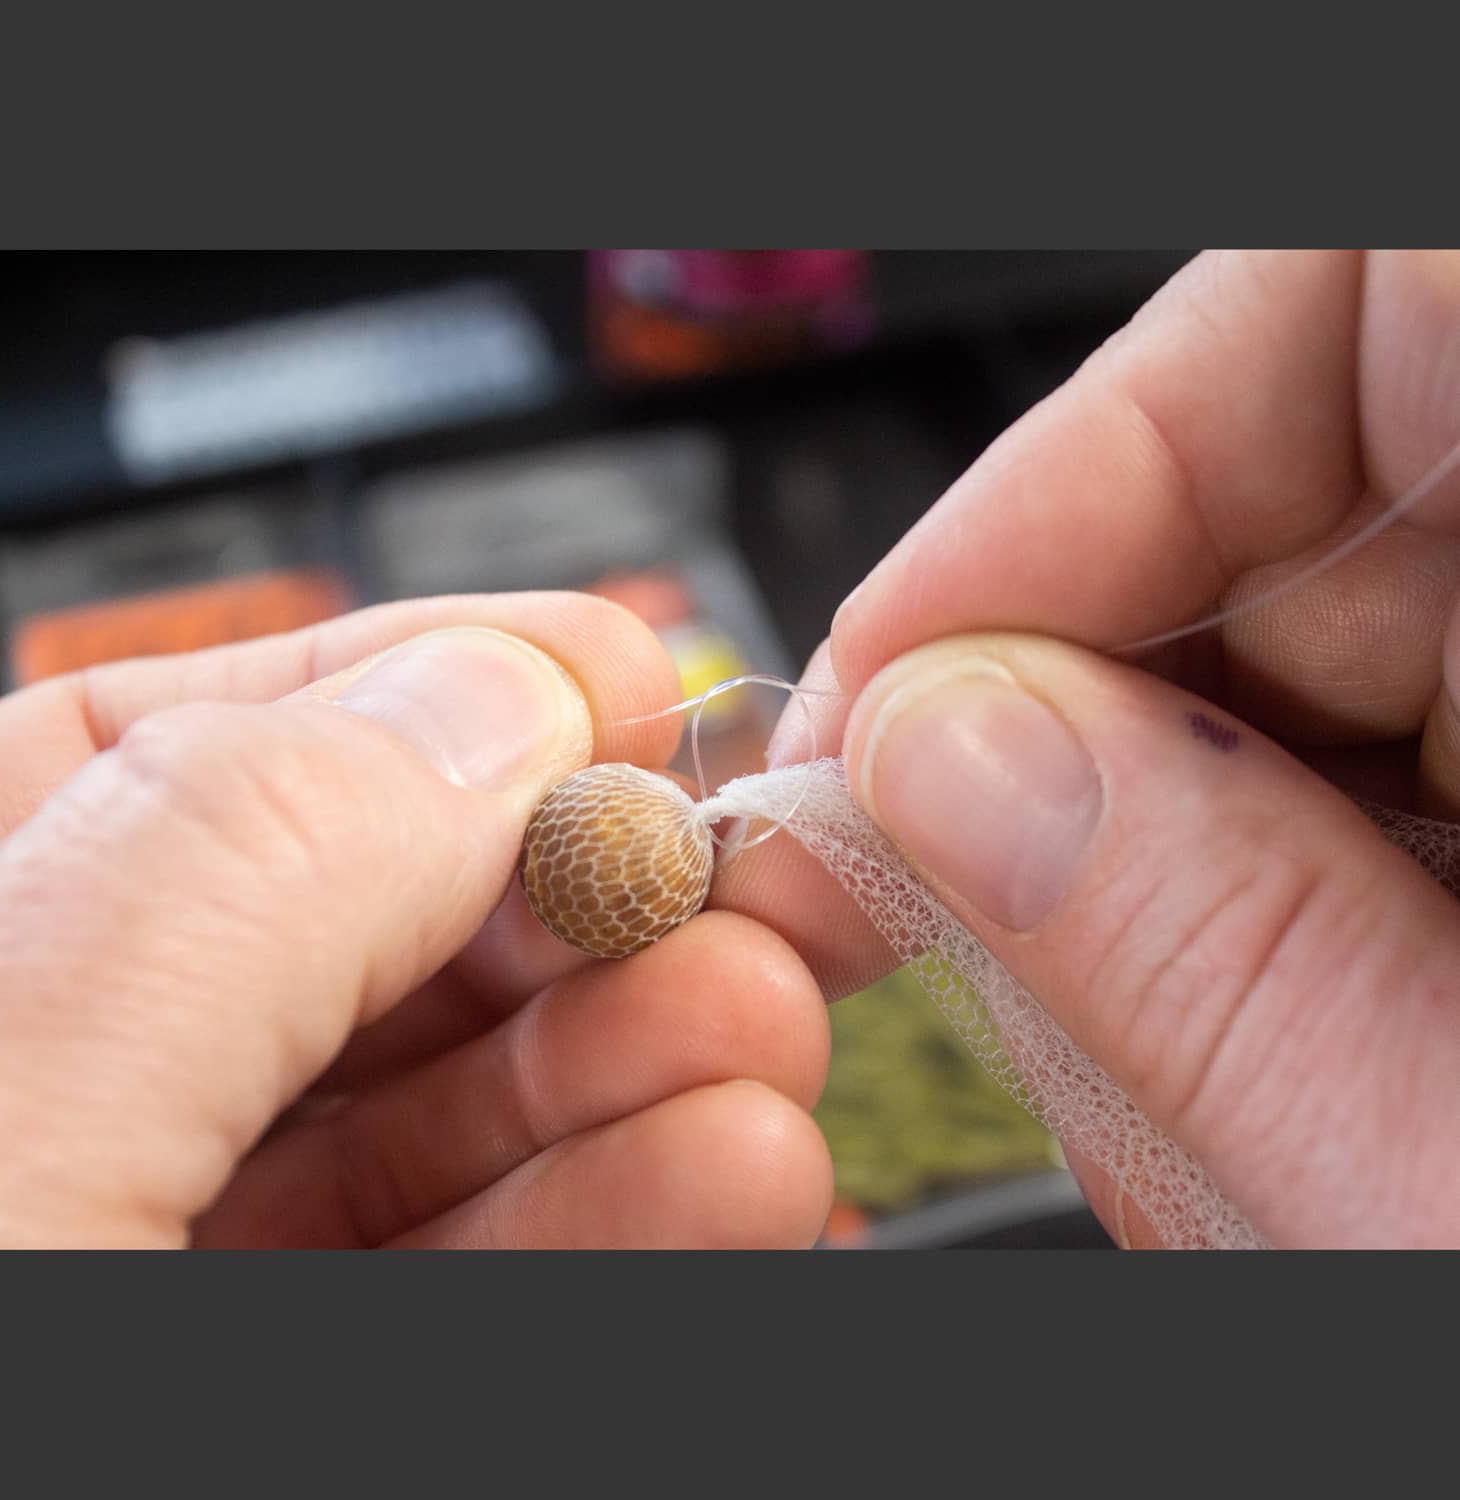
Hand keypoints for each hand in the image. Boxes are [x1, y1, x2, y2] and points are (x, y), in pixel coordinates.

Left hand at [0, 594, 831, 1247]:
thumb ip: (232, 873)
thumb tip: (493, 695)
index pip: (155, 759)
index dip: (400, 689)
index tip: (607, 673)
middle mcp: (56, 1106)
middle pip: (353, 938)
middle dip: (573, 896)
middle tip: (732, 875)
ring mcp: (187, 1249)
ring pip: (446, 1112)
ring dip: (641, 1054)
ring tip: (764, 1024)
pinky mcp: (331, 1378)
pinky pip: (490, 1267)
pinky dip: (630, 1211)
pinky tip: (736, 1164)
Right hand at [780, 250, 1459, 1247]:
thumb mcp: (1455, 1195)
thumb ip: (1200, 954)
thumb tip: (933, 758)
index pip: (1358, 299)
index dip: (1102, 444)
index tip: (914, 662)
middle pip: (1272, 497)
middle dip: (1050, 690)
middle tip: (915, 880)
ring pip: (1270, 651)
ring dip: (1122, 835)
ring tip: (1088, 1026)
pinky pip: (1327, 766)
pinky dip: (1216, 895)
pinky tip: (1199, 1029)